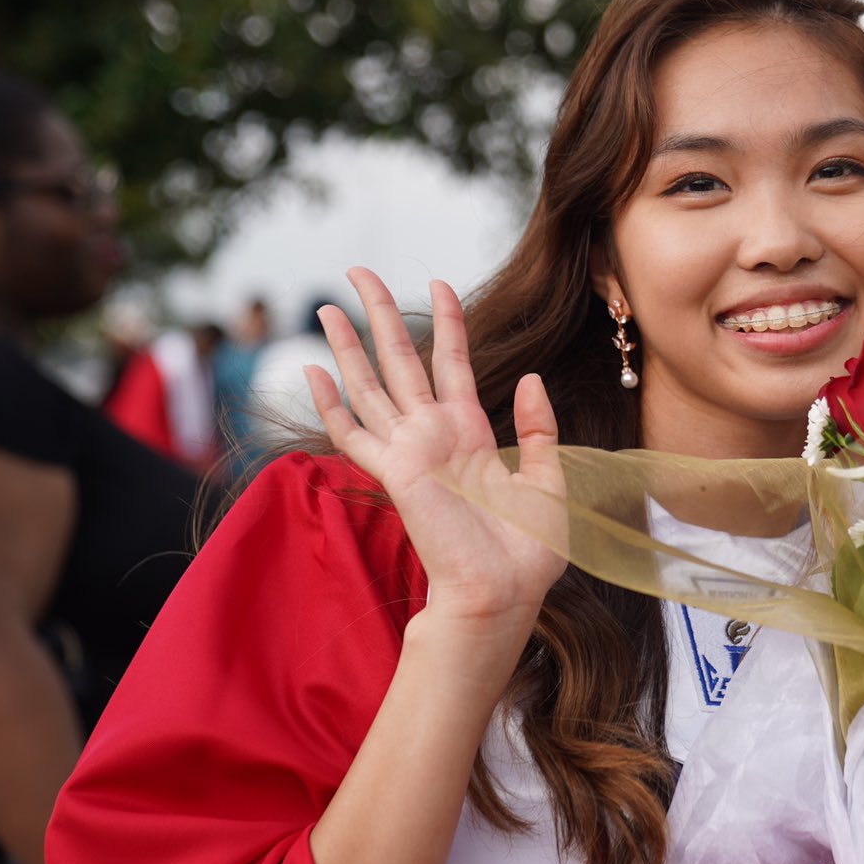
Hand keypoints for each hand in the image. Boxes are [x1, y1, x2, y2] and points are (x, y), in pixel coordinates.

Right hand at [308, 269, 568, 654]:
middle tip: (358, 271)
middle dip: (380, 314)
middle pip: (401, 360)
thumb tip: (529, 377)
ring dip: (348, 343)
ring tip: (326, 304)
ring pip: (371, 384)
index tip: (439, 283)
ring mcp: (410, 451)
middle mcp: (435, 435)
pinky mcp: (395, 471)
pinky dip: (332, 402)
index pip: (452, 363)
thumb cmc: (530, 549)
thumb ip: (539, 428)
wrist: (506, 591)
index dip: (446, 322)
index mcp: (471, 434)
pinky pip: (354, 431)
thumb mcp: (550, 479)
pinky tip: (313, 370)